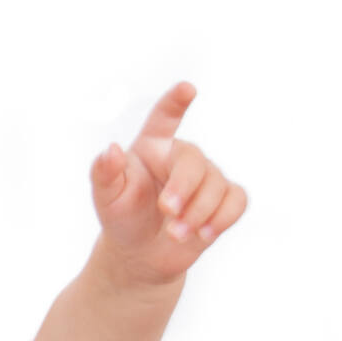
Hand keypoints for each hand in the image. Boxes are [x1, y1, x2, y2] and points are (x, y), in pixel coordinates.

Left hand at [90, 82, 246, 286]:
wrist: (141, 252)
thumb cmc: (121, 216)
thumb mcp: (105, 197)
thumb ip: (104, 172)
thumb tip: (110, 149)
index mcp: (152, 146)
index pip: (164, 118)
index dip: (175, 102)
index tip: (187, 88)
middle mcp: (181, 156)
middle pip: (194, 161)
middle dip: (183, 188)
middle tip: (167, 211)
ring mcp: (206, 176)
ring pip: (218, 185)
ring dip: (197, 214)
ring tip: (175, 234)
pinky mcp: (224, 198)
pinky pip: (237, 201)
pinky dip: (222, 219)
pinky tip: (204, 234)